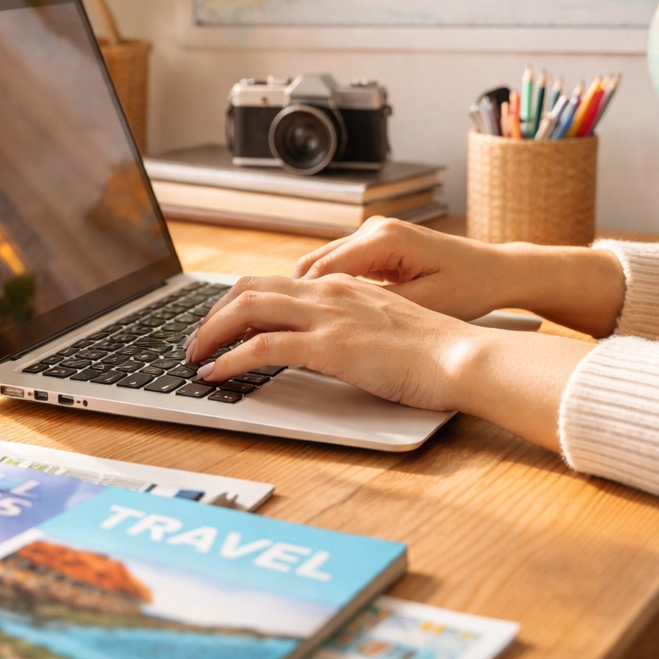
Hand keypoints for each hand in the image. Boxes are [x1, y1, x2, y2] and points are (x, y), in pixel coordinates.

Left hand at [185, 273, 596, 451]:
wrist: (465, 357)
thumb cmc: (435, 352)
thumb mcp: (385, 328)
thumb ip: (352, 326)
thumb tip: (328, 342)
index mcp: (342, 287)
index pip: (274, 284)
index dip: (238, 304)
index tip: (220, 325)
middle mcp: (329, 293)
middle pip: (249, 289)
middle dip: (213, 315)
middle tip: (196, 342)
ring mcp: (328, 317)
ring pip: (247, 309)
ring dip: (211, 333)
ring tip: (194, 357)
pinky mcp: (330, 346)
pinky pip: (264, 346)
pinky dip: (231, 359)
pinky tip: (217, 374)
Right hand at [294, 218, 627, 337]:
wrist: (500, 272)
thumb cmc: (471, 288)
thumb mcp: (422, 307)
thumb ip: (372, 311)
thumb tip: (327, 325)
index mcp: (382, 240)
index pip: (316, 273)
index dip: (288, 303)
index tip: (263, 330)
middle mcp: (372, 230)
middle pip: (306, 268)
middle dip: (278, 300)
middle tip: (253, 332)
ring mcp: (373, 236)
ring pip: (316, 270)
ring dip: (297, 298)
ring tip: (276, 331)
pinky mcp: (377, 248)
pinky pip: (334, 270)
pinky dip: (318, 293)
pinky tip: (310, 320)